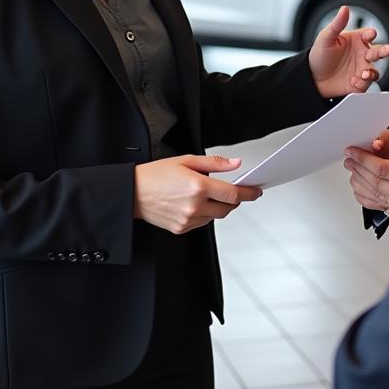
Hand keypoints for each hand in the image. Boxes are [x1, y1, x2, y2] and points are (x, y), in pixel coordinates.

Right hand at [133, 154, 262, 233]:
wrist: (132, 193)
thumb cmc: (156, 174)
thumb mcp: (186, 160)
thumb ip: (215, 163)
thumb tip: (235, 164)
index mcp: (198, 186)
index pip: (233, 194)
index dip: (249, 193)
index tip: (256, 191)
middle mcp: (195, 206)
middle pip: (228, 208)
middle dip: (234, 200)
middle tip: (232, 191)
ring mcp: (188, 220)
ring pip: (216, 217)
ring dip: (218, 207)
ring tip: (206, 194)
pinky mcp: (182, 229)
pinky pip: (202, 223)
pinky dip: (205, 214)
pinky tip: (194, 203)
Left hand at [308, 5, 388, 97]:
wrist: (313, 78)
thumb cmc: (320, 55)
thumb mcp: (326, 38)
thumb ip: (337, 24)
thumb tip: (345, 8)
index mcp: (356, 40)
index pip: (368, 35)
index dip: (370, 34)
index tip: (370, 34)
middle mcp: (362, 54)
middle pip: (378, 52)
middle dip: (384, 50)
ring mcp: (361, 69)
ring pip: (374, 70)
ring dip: (372, 71)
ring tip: (365, 73)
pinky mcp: (360, 83)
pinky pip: (366, 84)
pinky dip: (363, 83)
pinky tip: (354, 81)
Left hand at [344, 111, 388, 231]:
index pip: (382, 168)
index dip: (363, 158)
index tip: (352, 150)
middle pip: (375, 182)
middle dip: (358, 168)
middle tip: (349, 157)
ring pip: (377, 196)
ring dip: (362, 182)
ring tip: (353, 170)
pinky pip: (384, 208)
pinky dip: (372, 197)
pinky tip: (367, 188)